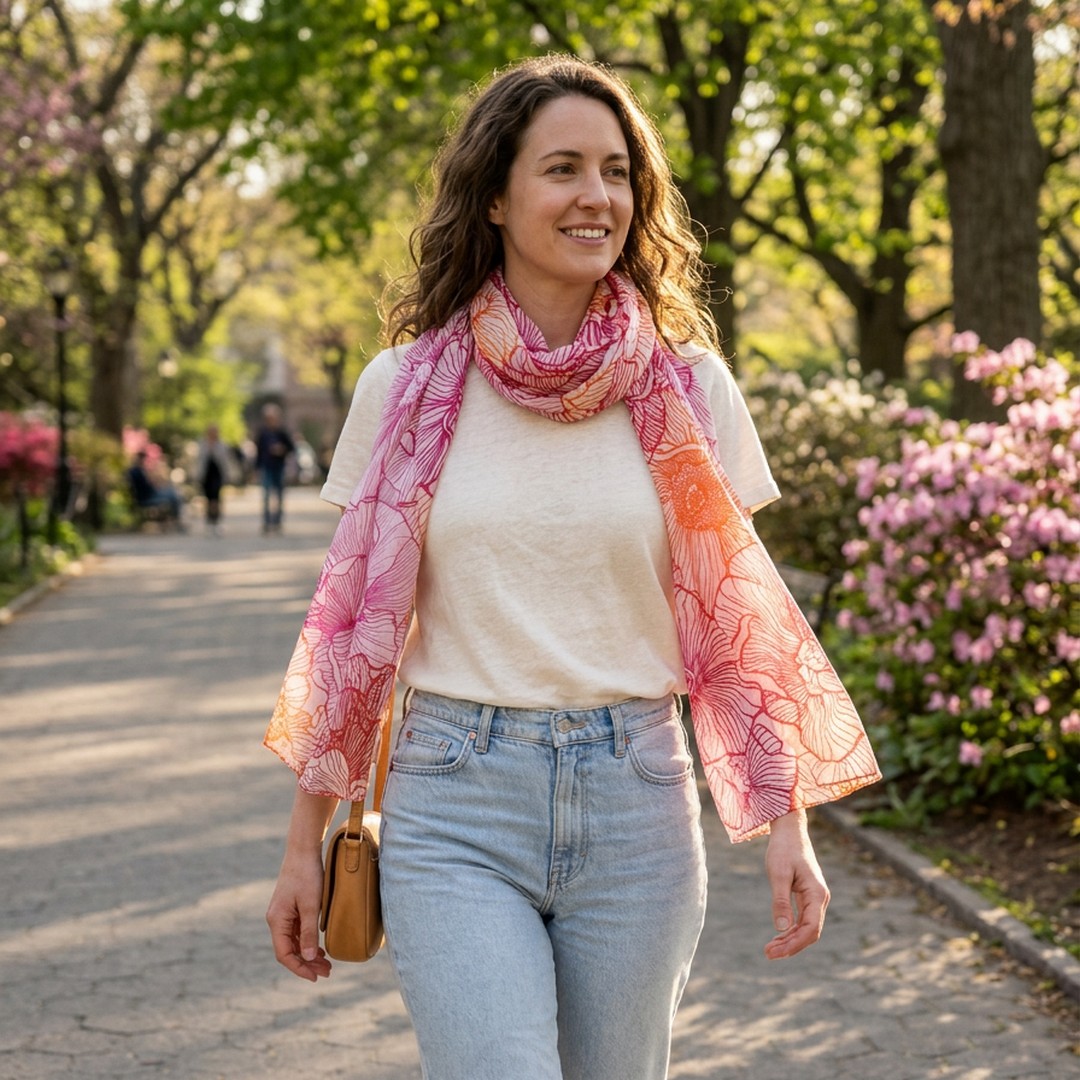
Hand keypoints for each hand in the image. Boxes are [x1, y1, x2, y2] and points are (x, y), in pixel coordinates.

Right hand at [266, 847, 332, 981]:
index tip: (315, 977)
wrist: (303, 850)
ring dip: (308, 954)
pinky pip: (297, 932)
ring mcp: (283, 914)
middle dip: (306, 964)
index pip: (284, 954)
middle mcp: (276, 919)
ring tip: (326, 964)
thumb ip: (308, 932)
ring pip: (294, 942)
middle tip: (327, 972)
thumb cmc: (307, 875)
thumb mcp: (310, 905)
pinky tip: (320, 948)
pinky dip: (307, 942)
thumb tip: (308, 959)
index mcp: (277, 920)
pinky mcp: (291, 908)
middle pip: (289, 950)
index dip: (299, 968)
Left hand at [763, 810, 829, 959]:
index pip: (810, 929)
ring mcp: (815, 898)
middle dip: (791, 946)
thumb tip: (781, 928)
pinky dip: (791, 930)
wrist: (789, 830)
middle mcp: (820, 898)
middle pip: (810, 932)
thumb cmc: (783, 849)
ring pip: (806, 928)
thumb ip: (781, 901)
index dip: (794, 944)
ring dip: (790, 940)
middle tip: (768, 954)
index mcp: (816, 894)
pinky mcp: (807, 896)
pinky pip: (802, 919)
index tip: (774, 952)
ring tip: (770, 949)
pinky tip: (778, 936)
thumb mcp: (778, 874)